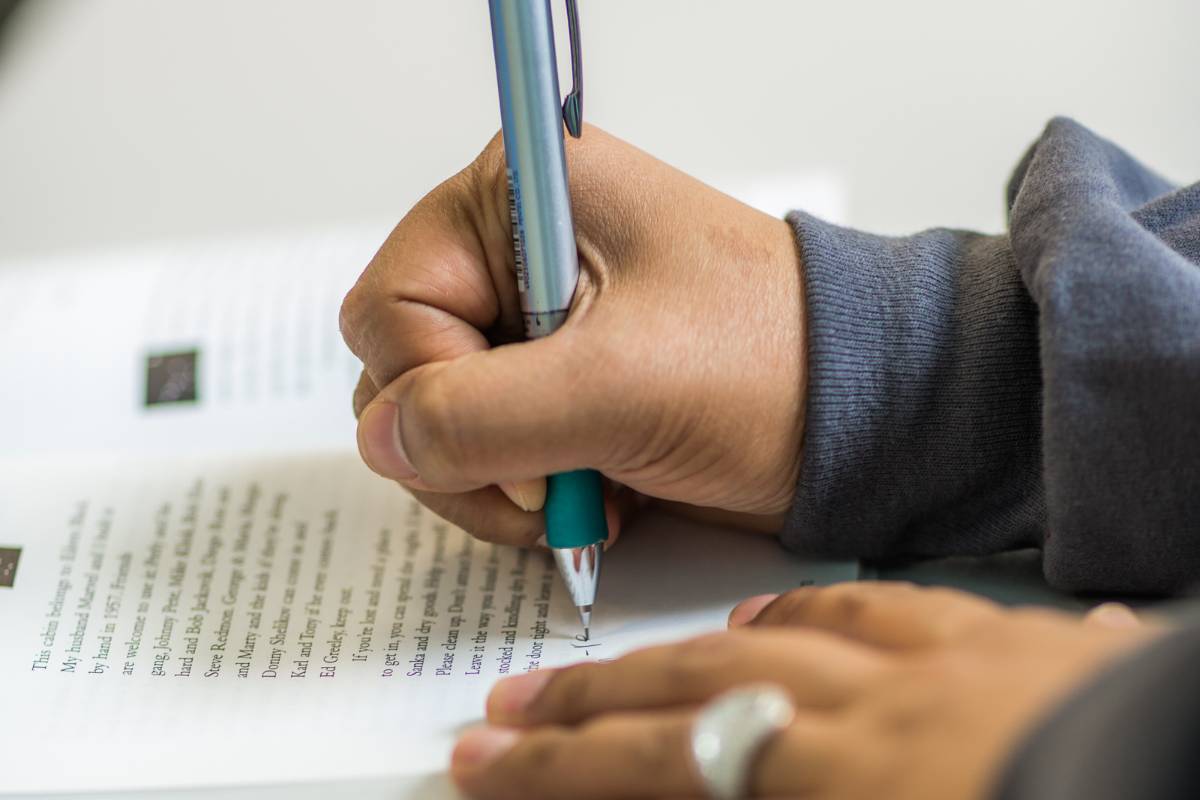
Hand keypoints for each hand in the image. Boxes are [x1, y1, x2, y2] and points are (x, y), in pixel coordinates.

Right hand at [340, 127, 803, 545]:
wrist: (858, 420)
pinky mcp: (559, 388)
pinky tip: (601, 496)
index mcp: (519, 200)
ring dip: (500, 484)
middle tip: (545, 484)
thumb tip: (384, 441)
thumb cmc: (771, 366)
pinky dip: (530, 495)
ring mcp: (536, 329)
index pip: (390, 305)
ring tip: (587, 492)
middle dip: (465, 450)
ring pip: (438, 426)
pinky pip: (490, 456)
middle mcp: (516, 255)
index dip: (430, 388)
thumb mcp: (618, 385)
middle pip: (403, 371)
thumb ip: (478, 413)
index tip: (514, 441)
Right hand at [450, 583, 1157, 799]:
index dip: (559, 770)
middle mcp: (886, 710)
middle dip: (591, 703)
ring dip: (689, 649)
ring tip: (622, 665)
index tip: (485, 767)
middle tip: (511, 710)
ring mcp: (946, 665)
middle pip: (700, 689)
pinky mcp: (1004, 644)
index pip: (664, 765)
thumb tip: (705, 782)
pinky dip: (812, 613)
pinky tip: (779, 615)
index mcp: (855, 785)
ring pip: (779, 637)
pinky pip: (885, 610)